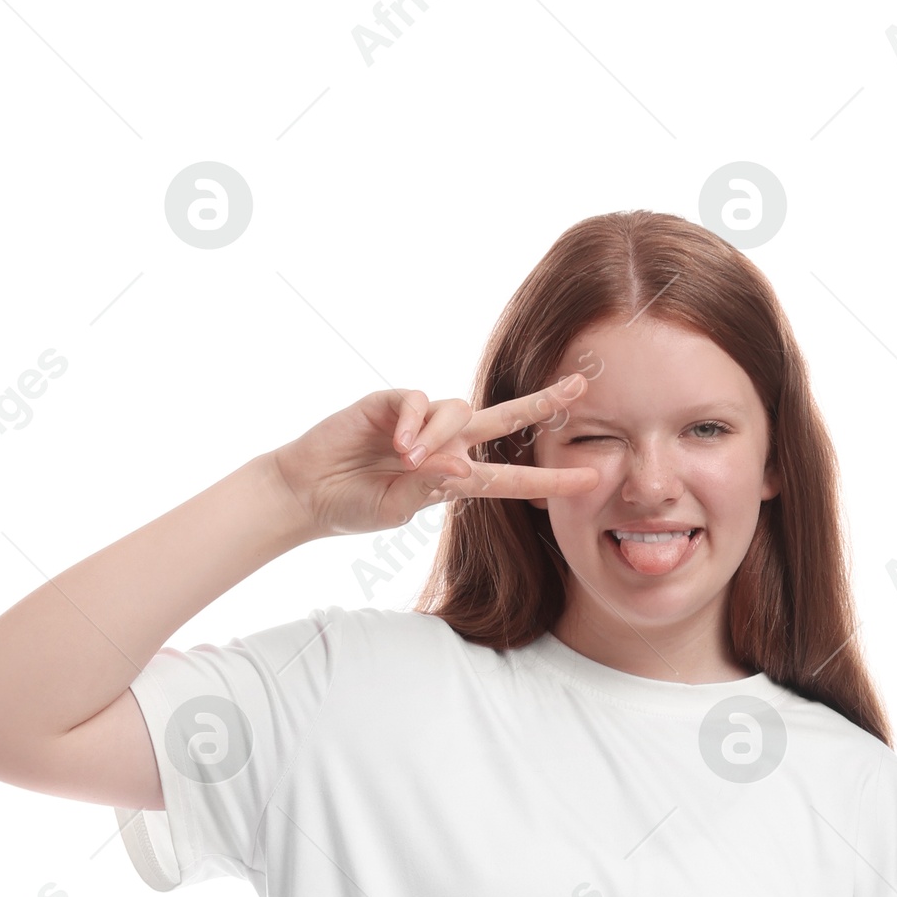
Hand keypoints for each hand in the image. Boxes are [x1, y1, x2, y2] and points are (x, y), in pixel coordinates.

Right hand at [269, 375, 599, 538]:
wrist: (306, 493)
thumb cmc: (351, 505)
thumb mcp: (398, 509)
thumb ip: (430, 490)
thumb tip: (460, 468)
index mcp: (453, 476)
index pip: (510, 477)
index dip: (549, 478)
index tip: (590, 478)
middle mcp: (444, 442)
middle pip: (502, 418)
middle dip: (541, 403)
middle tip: (580, 387)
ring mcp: (418, 420)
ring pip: (455, 411)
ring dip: (439, 436)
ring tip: (408, 461)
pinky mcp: (389, 402)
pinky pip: (415, 402)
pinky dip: (413, 422)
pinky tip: (399, 446)